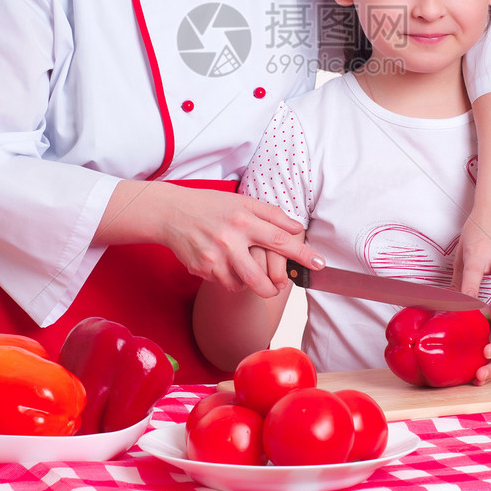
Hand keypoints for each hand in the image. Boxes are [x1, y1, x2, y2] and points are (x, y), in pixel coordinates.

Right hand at [153, 185, 323, 298]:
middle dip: (274, 288)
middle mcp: (229, 240)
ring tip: (247, 267)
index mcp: (243, 220)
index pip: (280, 240)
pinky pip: (225, 283)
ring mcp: (213, 258)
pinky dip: (231, 279)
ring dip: (250, 282)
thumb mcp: (242, 201)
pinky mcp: (201, 269)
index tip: (319, 264)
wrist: (171, 212)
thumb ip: (272, 215)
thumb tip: (297, 229)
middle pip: (260, 279)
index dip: (302, 255)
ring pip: (242, 285)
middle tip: (279, 286)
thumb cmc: (210, 205)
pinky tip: (227, 265)